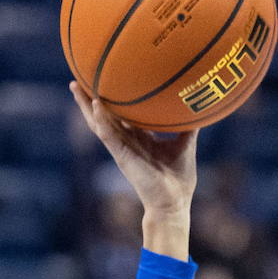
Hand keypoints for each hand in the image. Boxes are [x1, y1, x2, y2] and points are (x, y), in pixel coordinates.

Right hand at [69, 85, 195, 252]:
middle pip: (104, 115)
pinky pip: (108, 135)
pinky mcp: (122, 156)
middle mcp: (127, 141)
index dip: (114, 98)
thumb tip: (201, 107)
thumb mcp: (185, 145)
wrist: (174, 202)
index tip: (108, 78)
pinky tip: (95, 104)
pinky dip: (101, 120)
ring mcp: (122, 148)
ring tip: (75, 85)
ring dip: (86, 105)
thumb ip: (189, 127)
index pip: (122, 114)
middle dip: (91, 97)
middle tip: (80, 76)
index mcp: (140, 137)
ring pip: (99, 122)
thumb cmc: (179, 177)